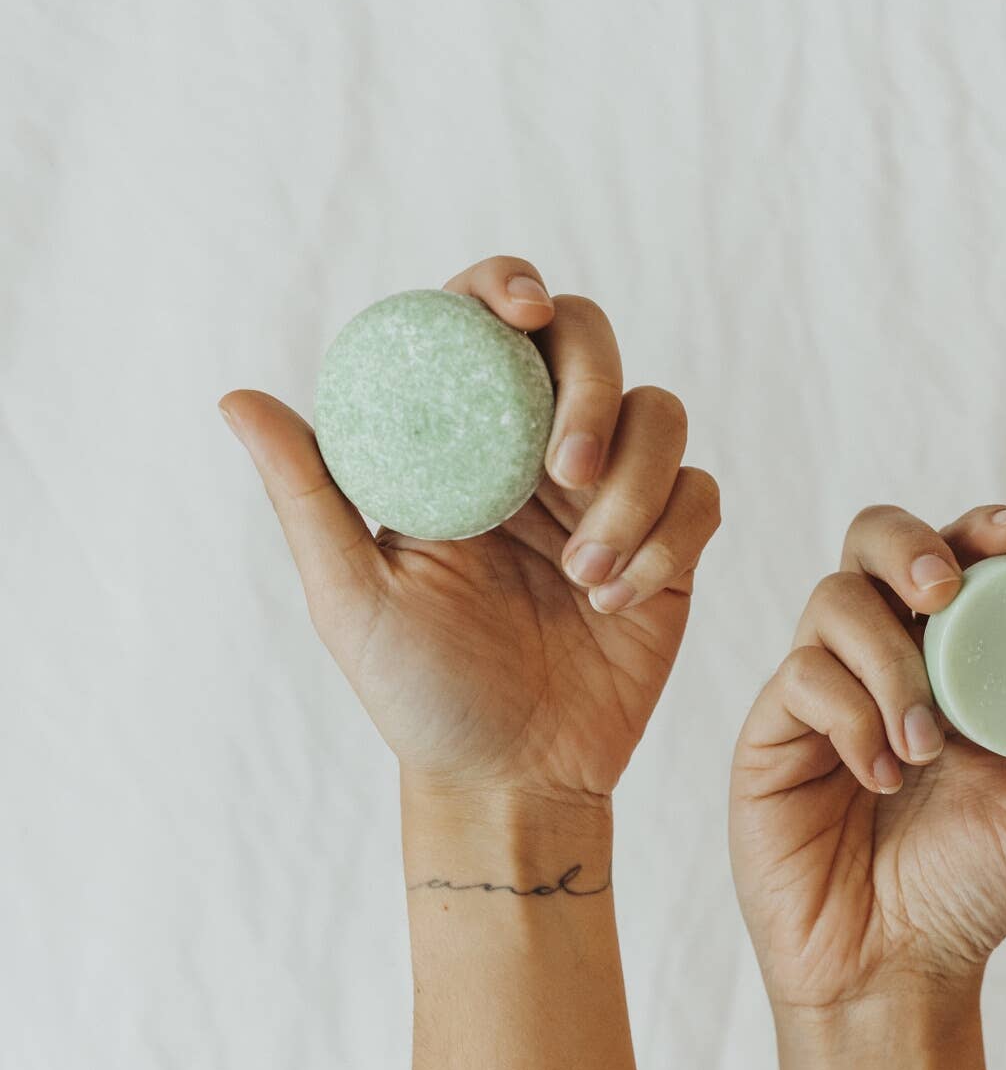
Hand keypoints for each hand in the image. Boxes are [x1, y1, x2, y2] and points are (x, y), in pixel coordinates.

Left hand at [219, 256, 720, 807]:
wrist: (509, 781)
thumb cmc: (417, 690)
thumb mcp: (350, 593)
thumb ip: (308, 492)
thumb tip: (240, 398)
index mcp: (460, 441)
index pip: (486, 325)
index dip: (509, 288)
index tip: (518, 312)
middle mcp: (537, 451)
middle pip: (592, 344)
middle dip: (591, 388)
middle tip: (562, 471)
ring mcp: (611, 493)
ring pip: (660, 416)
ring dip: (632, 487)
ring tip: (584, 575)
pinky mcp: (672, 543)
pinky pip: (700, 494)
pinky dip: (667, 537)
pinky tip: (616, 600)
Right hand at [729, 502, 1005, 1013]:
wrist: (891, 971)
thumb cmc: (969, 891)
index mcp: (952, 661)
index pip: (958, 560)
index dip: (982, 529)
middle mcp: (881, 659)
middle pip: (871, 541)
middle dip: (908, 543)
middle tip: (944, 591)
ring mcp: (821, 690)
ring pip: (833, 601)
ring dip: (888, 661)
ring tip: (924, 745)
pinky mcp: (771, 730)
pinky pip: (802, 676)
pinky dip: (850, 716)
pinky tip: (879, 777)